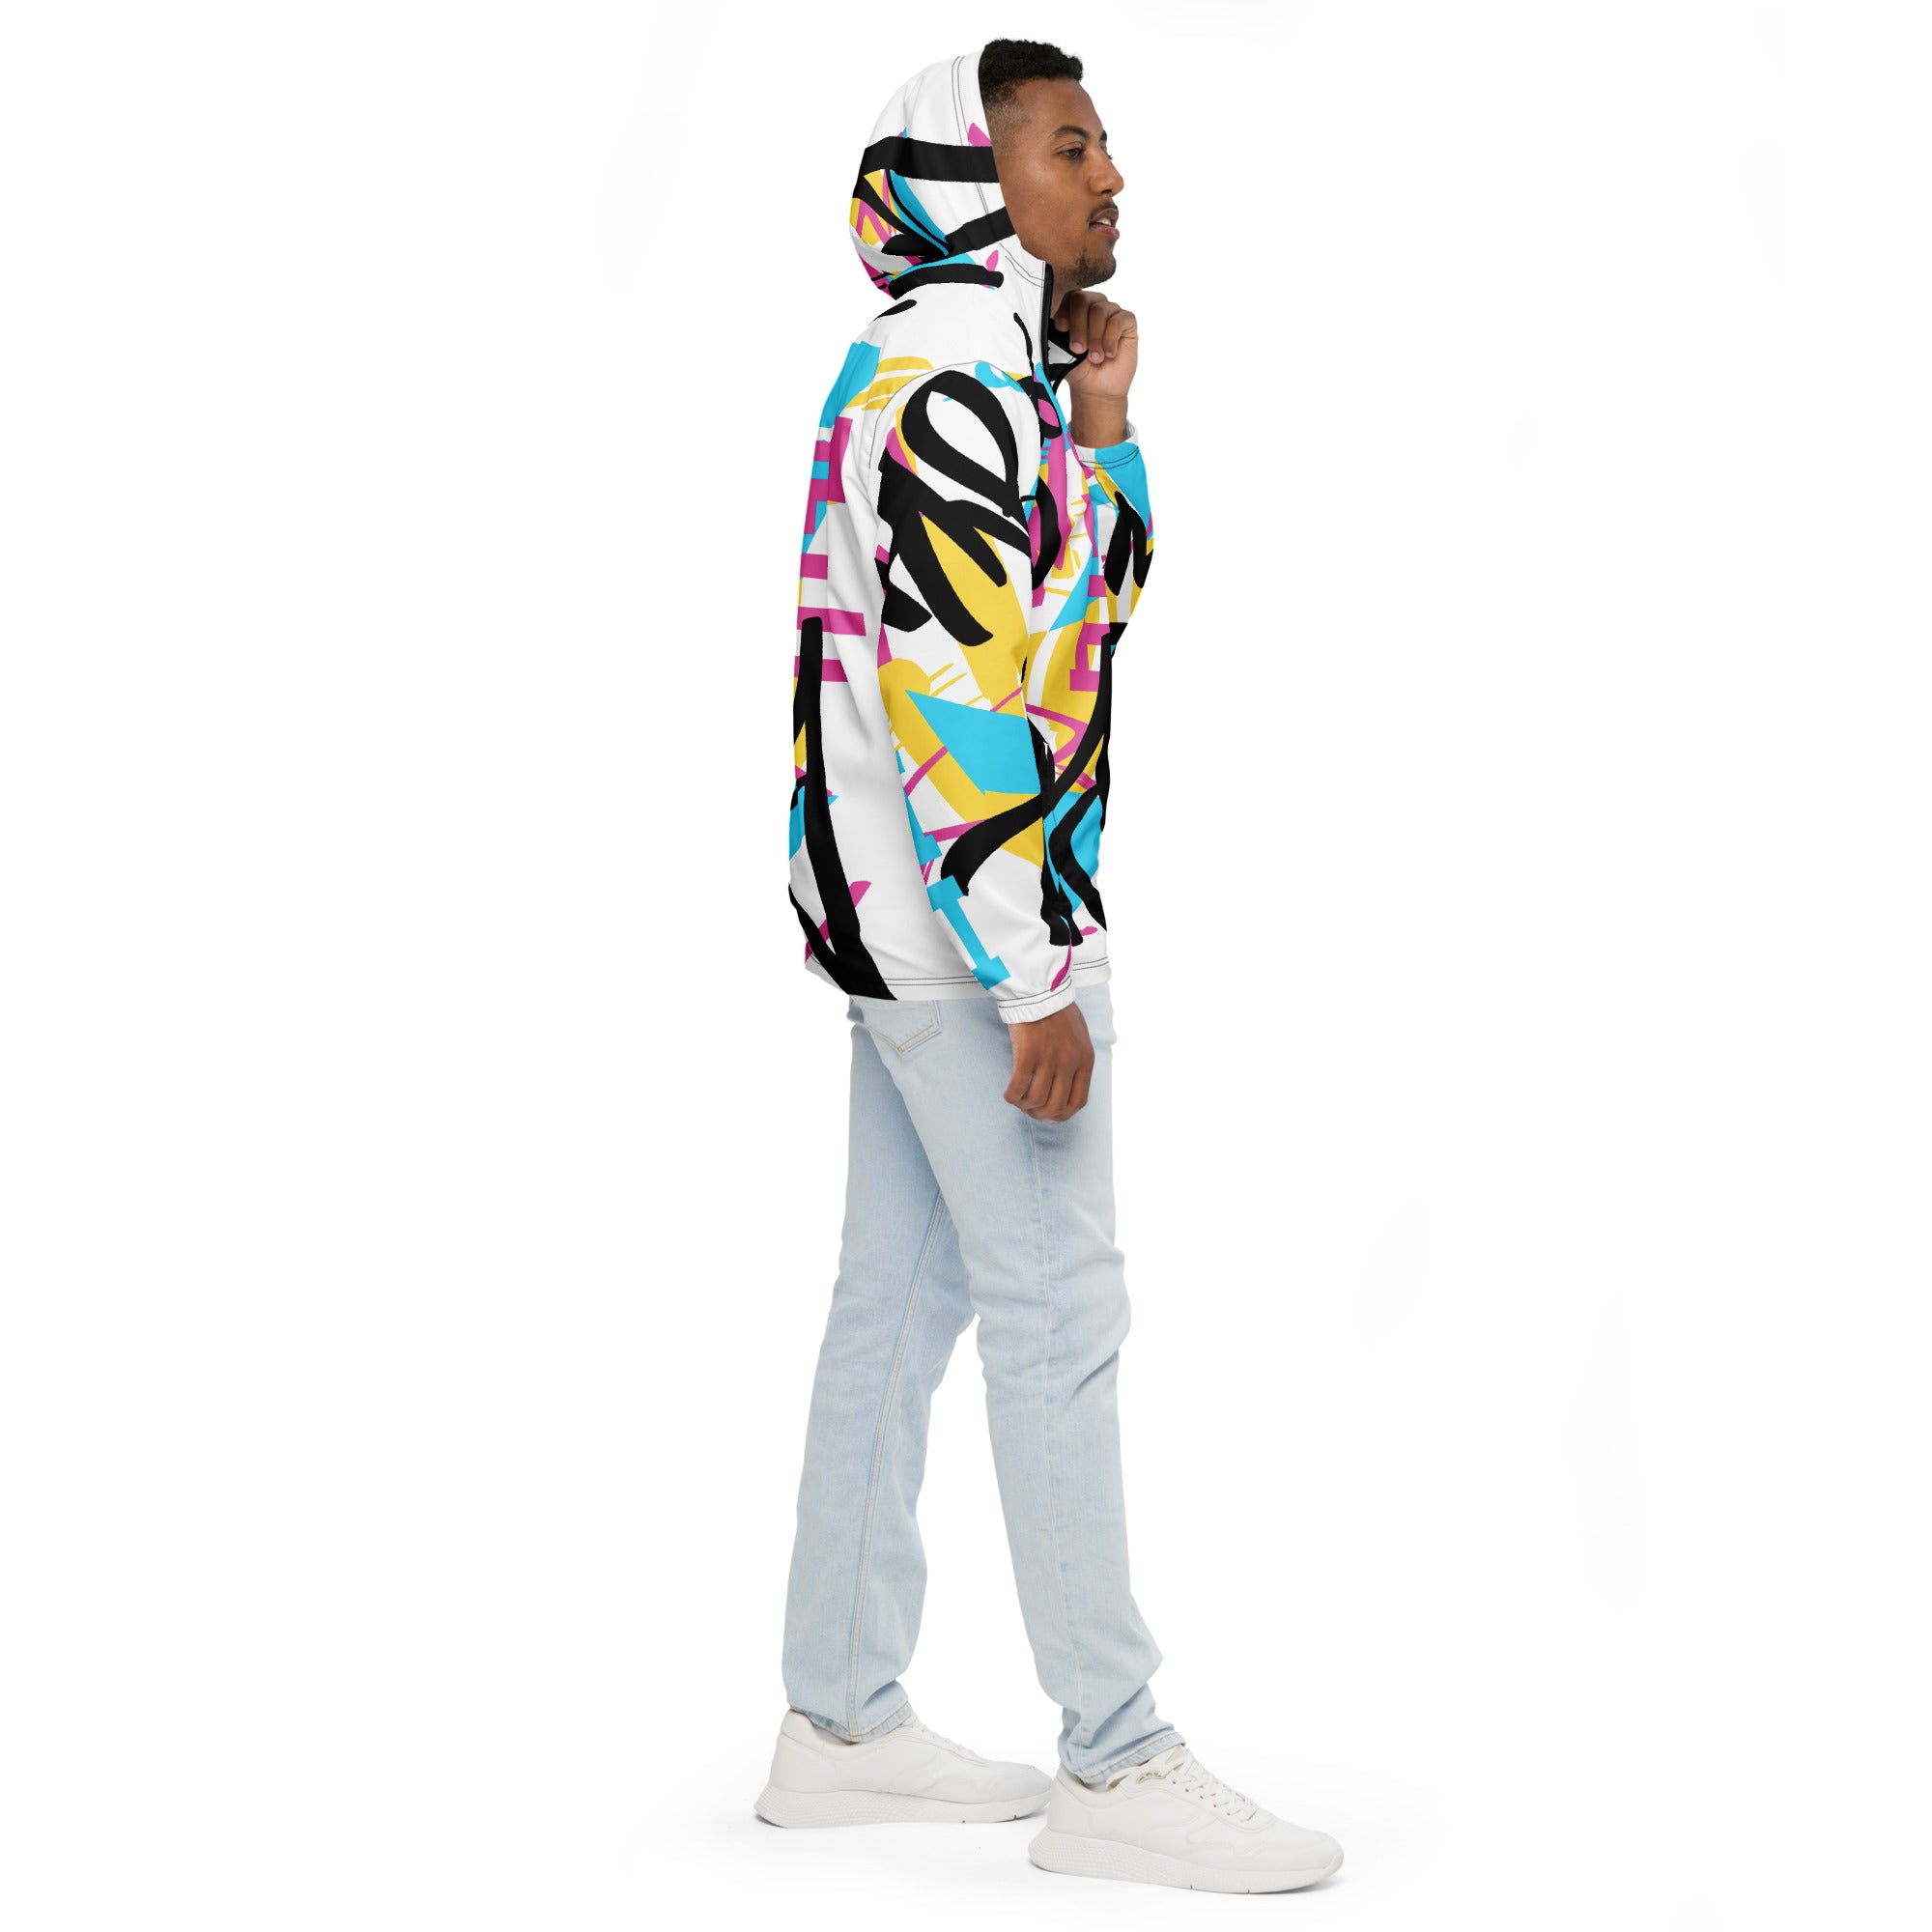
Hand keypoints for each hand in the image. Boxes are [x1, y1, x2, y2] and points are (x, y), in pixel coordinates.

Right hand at [1003, 1003, 1095, 1120]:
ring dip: (1025, 1106)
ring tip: (1018, 1100)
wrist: (1039, 989)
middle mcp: (1070, 1062)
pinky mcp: (1027, 1053)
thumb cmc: (1057, 1011)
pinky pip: (1018, 1087)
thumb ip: (1075, 1062)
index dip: (1062, 1114)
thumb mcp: (1078, 1037)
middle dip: (1040, 1114)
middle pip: (1056, 1105)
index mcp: (1085, 1059)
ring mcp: (1049, 1058)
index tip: (1050, 1115)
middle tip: (1030, 1109)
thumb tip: (1063, 1093)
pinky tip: (1008, 1094)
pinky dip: (1012, 1096)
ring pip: (1037, 1100)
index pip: (1078, 1101)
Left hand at [1053, 288, 1137, 419]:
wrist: (1098, 389)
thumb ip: (1057, 336)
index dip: (1065, 311)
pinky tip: (1109, 354)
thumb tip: (1052, 325)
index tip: (1061, 329)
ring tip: (1095, 357)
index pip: (1070, 296)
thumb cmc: (1080, 369)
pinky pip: (1118, 320)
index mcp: (1076, 310)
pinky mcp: (1127, 321)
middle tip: (1078, 349)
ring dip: (1095, 337)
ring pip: (1100, 310)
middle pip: (1083, 299)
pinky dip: (1111, 339)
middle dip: (1078, 326)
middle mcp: (1093, 306)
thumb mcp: (1062, 352)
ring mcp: (1111, 312)